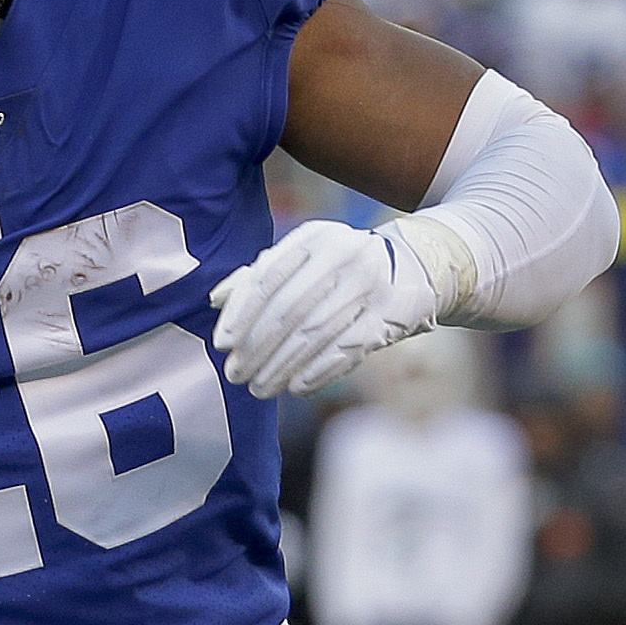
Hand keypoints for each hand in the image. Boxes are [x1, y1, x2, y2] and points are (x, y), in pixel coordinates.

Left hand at [207, 218, 433, 398]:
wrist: (410, 266)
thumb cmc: (337, 266)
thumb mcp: (303, 257)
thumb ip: (259, 275)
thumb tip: (215, 301)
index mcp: (316, 237)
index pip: (268, 277)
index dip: (241, 313)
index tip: (222, 343)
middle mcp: (345, 255)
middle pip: (290, 310)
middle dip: (257, 347)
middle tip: (236, 373)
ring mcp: (370, 285)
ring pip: (315, 334)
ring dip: (282, 366)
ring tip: (259, 388)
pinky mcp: (390, 315)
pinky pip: (346, 350)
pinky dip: (317, 372)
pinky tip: (295, 386)